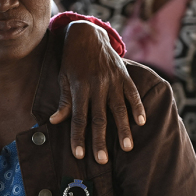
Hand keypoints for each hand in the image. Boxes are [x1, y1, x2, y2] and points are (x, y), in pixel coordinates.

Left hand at [50, 21, 145, 163]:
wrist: (87, 35)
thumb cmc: (71, 60)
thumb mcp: (63, 78)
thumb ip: (64, 100)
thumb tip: (54, 121)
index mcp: (79, 87)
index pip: (78, 117)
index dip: (78, 136)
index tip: (78, 154)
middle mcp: (97, 85)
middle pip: (99, 117)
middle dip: (100, 140)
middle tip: (102, 160)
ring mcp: (113, 80)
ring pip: (119, 109)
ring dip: (123, 129)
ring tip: (127, 148)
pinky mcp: (124, 75)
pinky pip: (132, 94)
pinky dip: (138, 107)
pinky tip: (141, 122)